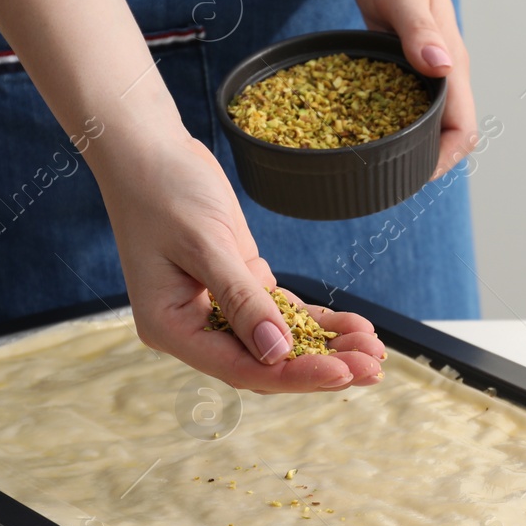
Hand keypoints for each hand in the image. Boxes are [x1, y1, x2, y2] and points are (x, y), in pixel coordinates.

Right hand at [89, 127, 384, 392]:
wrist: (149, 150)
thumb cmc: (164, 190)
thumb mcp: (206, 244)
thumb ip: (242, 299)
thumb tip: (277, 353)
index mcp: (172, 328)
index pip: (241, 368)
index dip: (295, 374)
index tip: (342, 372)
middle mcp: (194, 327)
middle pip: (265, 364)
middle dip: (321, 367)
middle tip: (374, 367)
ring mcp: (217, 309)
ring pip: (279, 342)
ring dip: (327, 348)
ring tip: (375, 350)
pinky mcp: (239, 286)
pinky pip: (282, 313)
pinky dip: (318, 322)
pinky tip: (355, 326)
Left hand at [352, 0, 476, 177]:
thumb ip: (419, 30)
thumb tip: (441, 66)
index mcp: (451, 63)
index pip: (463, 129)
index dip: (445, 159)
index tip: (415, 175)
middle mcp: (445, 73)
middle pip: (449, 134)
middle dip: (425, 163)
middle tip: (383, 178)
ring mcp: (429, 71)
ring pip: (430, 123)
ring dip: (410, 146)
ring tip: (372, 164)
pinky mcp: (410, 66)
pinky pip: (409, 105)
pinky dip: (392, 124)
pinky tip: (361, 132)